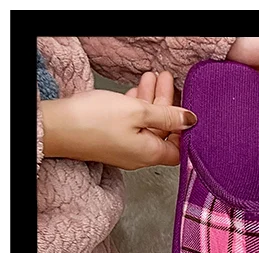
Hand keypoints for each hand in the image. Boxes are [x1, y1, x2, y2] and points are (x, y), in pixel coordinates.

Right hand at [40, 71, 195, 169]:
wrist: (55, 127)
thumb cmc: (93, 121)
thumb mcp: (137, 112)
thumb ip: (166, 116)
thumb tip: (190, 120)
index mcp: (151, 154)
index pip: (179, 148)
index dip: (184, 130)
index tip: (183, 108)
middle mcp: (139, 156)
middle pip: (162, 131)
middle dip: (166, 104)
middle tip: (167, 81)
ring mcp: (124, 149)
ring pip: (145, 125)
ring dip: (150, 101)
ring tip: (153, 78)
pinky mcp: (110, 140)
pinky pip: (130, 125)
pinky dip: (135, 107)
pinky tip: (134, 92)